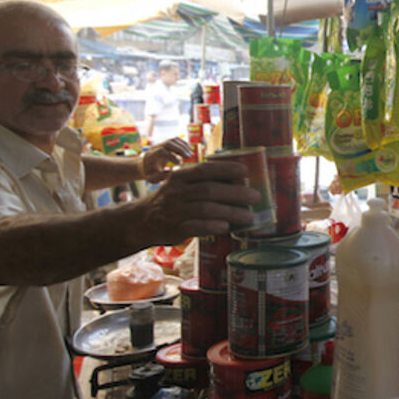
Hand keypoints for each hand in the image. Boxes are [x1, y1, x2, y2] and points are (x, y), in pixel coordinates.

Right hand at [133, 160, 259, 244]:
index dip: (226, 169)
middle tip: (256, 197)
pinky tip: (226, 227)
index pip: (205, 169)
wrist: (141, 221)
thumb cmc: (171, 201)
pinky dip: (212, 226)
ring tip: (249, 216)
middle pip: (210, 190)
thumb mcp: (181, 184)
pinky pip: (195, 227)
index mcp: (180, 176)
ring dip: (231, 212)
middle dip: (236, 193)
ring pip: (206, 209)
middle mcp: (177, 192)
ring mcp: (175, 210)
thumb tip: (239, 181)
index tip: (246, 172)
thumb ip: (203, 181)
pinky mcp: (175, 228)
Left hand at [140, 138, 192, 181]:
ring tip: (191, 155)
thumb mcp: (151, 178)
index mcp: (150, 156)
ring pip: (173, 140)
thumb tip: (170, 172)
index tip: (179, 163)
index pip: (161, 151)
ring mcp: (160, 144)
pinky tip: (189, 150)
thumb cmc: (149, 174)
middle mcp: (154, 148)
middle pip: (168, 143)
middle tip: (189, 157)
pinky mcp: (165, 143)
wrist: (144, 165)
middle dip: (180, 149)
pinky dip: (183, 143)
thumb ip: (159, 177)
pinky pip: (175, 140)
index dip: (172, 156)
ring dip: (183, 146)